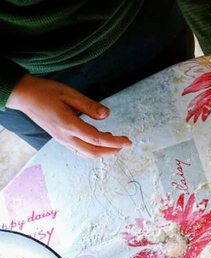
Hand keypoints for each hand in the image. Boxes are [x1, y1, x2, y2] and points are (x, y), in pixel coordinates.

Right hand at [6, 75, 131, 157]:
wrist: (24, 96)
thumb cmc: (46, 92)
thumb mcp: (69, 94)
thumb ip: (89, 106)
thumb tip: (107, 115)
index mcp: (68, 124)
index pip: (97, 138)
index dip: (115, 142)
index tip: (128, 141)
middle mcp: (65, 136)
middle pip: (93, 152)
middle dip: (111, 150)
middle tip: (124, 143)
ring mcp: (62, 140)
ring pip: (86, 154)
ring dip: (102, 152)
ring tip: (114, 142)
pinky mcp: (60, 139)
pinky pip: (79, 150)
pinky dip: (92, 149)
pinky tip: (98, 140)